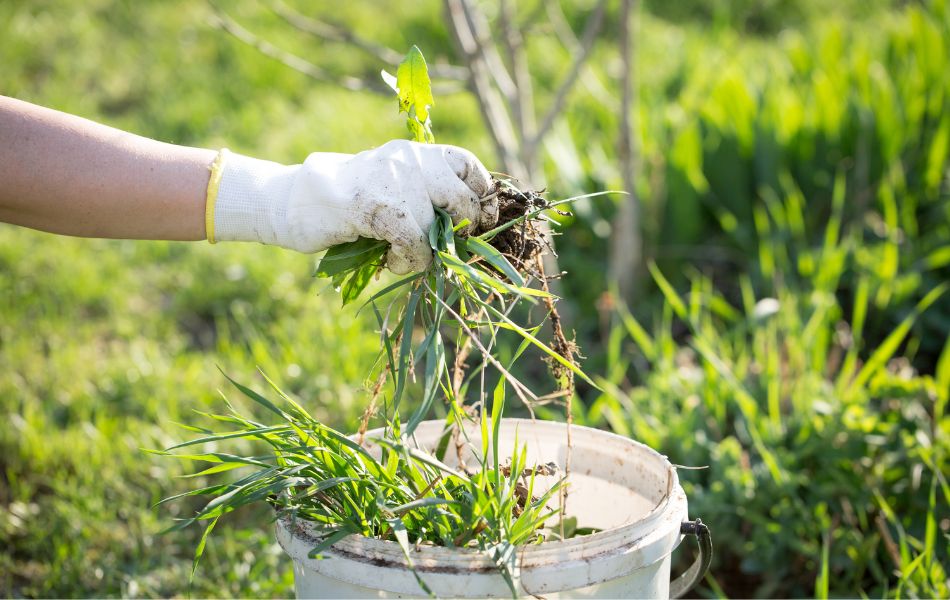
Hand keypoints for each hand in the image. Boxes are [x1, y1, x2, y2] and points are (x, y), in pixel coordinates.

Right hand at [212, 140, 496, 273]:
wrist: (291, 201)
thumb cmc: (344, 202)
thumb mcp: (390, 186)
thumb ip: (423, 194)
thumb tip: (468, 223)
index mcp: (413, 152)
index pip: (466, 164)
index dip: (481, 193)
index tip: (483, 217)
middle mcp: (408, 160)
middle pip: (462, 198)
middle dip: (462, 230)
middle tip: (446, 246)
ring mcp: (392, 182)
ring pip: (436, 228)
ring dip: (424, 253)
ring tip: (400, 257)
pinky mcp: (376, 208)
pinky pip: (414, 242)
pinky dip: (409, 260)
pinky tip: (392, 261)